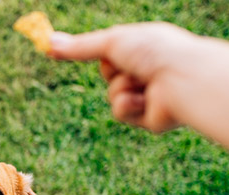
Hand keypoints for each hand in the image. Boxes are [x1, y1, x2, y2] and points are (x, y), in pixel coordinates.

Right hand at [47, 22, 205, 132]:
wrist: (182, 79)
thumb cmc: (154, 52)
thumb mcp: (111, 43)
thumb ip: (80, 47)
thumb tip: (46, 42)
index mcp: (146, 48)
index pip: (113, 53)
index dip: (103, 54)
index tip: (75, 53)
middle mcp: (150, 70)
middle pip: (110, 76)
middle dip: (113, 72)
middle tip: (128, 65)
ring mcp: (151, 95)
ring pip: (113, 96)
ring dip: (120, 89)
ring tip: (142, 83)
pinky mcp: (151, 119)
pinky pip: (122, 113)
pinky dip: (128, 106)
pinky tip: (145, 100)